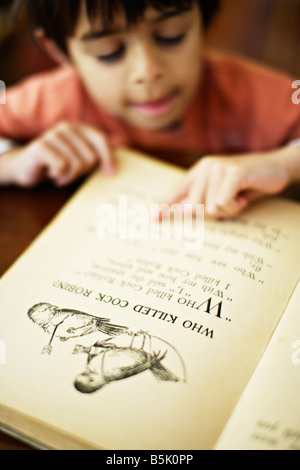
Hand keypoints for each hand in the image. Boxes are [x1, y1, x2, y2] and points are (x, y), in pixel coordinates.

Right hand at [0, 121, 116, 186]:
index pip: (101, 140)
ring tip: (60, 174)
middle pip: (91, 157)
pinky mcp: (42, 146)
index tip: (111, 173)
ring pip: (77, 164)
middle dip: (82, 171)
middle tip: (70, 172)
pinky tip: (51, 173)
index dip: (108, 158)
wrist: (24, 166)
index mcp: (78, 128)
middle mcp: (67, 127)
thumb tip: (119, 157)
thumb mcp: (78, 157)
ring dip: (69, 176)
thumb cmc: (56, 164)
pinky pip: (62, 166)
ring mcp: (53, 135)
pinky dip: (59, 176)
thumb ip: (95, 154)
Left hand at [162, 150, 290, 218]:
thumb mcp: (223, 193)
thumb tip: (183, 212)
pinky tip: (244, 195)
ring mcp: (218, 168)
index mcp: (199, 171)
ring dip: (227, 210)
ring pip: (209, 208)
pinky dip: (235, 206)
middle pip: (193, 208)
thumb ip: (203, 200)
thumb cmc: (248, 184)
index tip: (152, 220)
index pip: (176, 191)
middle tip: (229, 203)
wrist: (277, 167)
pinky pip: (222, 203)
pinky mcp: (232, 173)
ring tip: (239, 196)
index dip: (163, 206)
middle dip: (212, 214)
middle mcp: (205, 167)